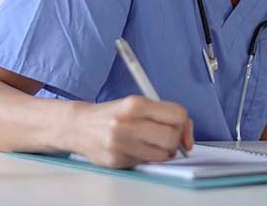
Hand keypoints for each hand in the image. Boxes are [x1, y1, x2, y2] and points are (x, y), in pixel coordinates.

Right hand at [68, 95, 193, 167]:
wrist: (79, 126)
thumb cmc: (112, 114)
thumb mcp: (136, 104)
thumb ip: (162, 113)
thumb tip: (187, 135)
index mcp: (135, 104)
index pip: (176, 114)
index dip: (184, 123)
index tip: (182, 127)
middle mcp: (127, 123)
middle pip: (171, 136)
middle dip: (176, 139)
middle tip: (169, 138)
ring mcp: (121, 143)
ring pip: (162, 154)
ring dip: (164, 152)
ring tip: (154, 145)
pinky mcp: (117, 160)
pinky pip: (146, 162)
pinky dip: (148, 158)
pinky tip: (138, 149)